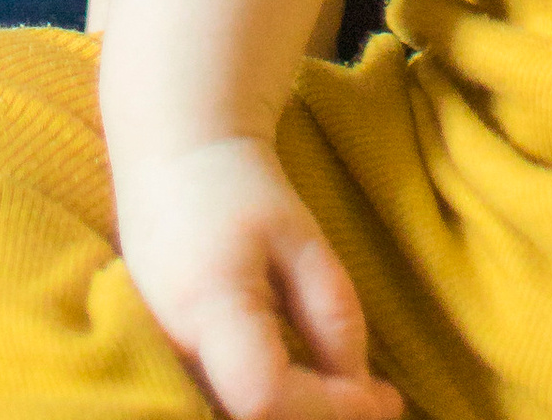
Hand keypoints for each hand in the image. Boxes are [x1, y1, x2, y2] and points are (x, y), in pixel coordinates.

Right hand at [116, 137, 398, 419]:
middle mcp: (174, 348)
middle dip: (324, 417)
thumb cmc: (237, 184)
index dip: (330, 407)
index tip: (384, 395)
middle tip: (384, 401)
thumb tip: (359, 394)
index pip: (266, 394)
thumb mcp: (301, 237)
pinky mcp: (172, 364)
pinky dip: (280, 404)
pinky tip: (317, 386)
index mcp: (208, 307)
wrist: (171, 158)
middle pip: (255, 417)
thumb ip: (332, 314)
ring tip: (359, 394)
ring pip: (240, 414)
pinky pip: (228, 400)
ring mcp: (166, 360)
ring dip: (303, 413)